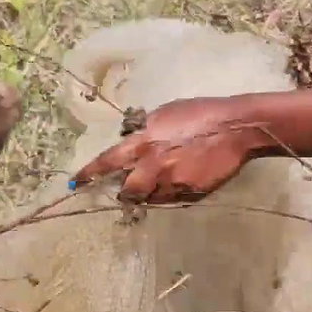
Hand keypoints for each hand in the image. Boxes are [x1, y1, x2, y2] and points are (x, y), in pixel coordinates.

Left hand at [70, 96, 262, 204]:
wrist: (236, 127)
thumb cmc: (202, 112)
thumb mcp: (166, 114)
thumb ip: (148, 130)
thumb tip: (137, 138)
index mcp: (144, 142)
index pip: (108, 161)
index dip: (89, 173)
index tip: (75, 183)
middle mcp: (153, 165)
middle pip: (128, 191)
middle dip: (127, 192)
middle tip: (130, 190)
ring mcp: (173, 181)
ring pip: (153, 198)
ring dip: (153, 193)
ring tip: (165, 181)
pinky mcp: (191, 192)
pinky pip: (175, 199)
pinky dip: (174, 193)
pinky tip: (187, 179)